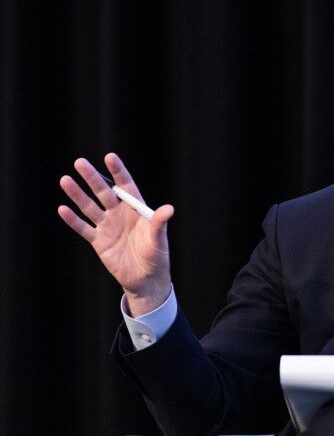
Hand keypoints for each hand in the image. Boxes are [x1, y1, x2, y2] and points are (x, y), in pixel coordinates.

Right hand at [58, 153, 174, 315]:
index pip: (125, 185)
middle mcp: (120, 214)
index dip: (118, 171)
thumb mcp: (159, 239)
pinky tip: (62, 209)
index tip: (109, 157)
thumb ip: (159, 223)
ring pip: (89, 207)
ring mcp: (108, 226)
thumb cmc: (156, 255)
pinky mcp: (98, 241)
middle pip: (103, 192)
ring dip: (78, 194)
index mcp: (136, 209)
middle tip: (79, 162)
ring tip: (65, 180)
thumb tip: (169, 209)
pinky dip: (73, 220)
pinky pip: (83, 228)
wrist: (146, 279)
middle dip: (92, 178)